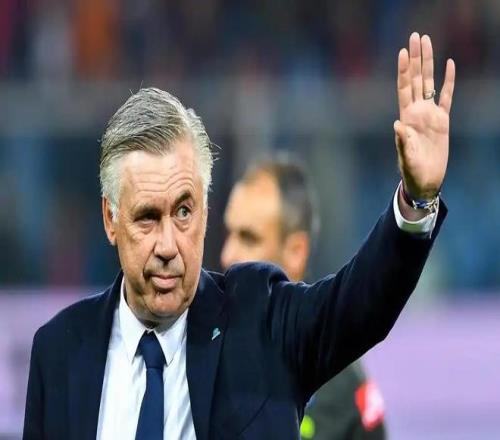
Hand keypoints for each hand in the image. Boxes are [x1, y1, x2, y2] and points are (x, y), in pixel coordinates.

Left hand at [394, 32, 454, 200]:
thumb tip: (397, 124)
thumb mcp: (406, 157)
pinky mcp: (443, 121)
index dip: (403, 70)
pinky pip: (447, 97)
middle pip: (416, 79)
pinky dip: (449, 82)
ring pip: (430, 83)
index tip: (403, 52)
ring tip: (428, 43)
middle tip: (416, 37)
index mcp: (406, 117)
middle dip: (416, 58)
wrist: (425, 180)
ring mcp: (430, 115)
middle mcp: (417, 112)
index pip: (404, 88)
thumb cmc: (411, 171)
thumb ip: (403, 141)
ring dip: (429, 64)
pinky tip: (450, 66)